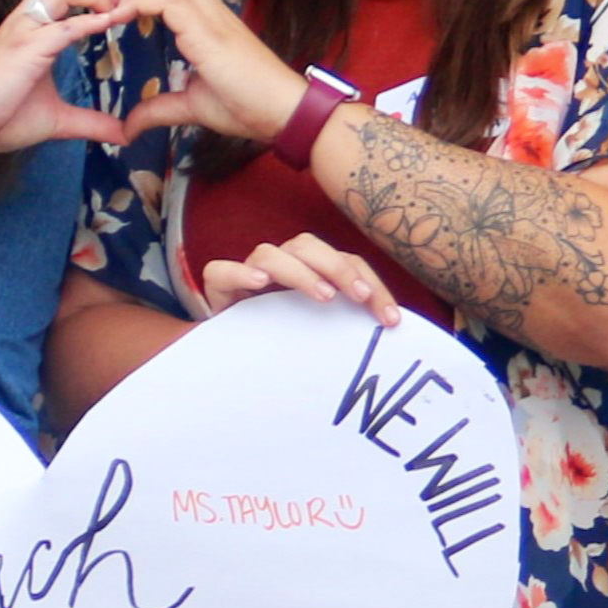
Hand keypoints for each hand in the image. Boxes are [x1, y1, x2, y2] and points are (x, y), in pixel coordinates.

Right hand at [0, 0, 155, 150]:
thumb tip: (124, 134)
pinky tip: (110, 24)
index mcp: (33, 28)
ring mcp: (25, 30)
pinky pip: (63, 25)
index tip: (122, 11)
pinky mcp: (26, 49)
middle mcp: (28, 20)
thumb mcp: (55, 119)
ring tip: (117, 11)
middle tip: (122, 5)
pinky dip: (90, 21)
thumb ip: (90, 122)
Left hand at [112, 0, 314, 144]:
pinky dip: (140, 3)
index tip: (120, 13)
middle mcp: (208, 8)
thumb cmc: (247, 106)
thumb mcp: (192, 106)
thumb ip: (158, 109)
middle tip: (116, 6)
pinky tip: (125, 22)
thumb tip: (128, 129)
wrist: (283, 112)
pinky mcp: (207, 31)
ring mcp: (209, 16)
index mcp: (206, 18)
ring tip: (120, 11)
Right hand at [192, 231, 401, 326]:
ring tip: (323, 296)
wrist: (228, 361)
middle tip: (359, 298)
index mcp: (308, 271)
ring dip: (300, 271)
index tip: (390, 318)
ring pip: (270, 253)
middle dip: (339, 268)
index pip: (344, 261)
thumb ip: (346, 323)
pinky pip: (221, 271)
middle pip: (308, 246)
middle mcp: (278, 266)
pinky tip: (259, 283)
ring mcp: (247, 274)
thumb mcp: (320, 333)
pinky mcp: (217, 289)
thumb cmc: (281, 343)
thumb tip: (390, 327)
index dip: (370, 283)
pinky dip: (240, 272)